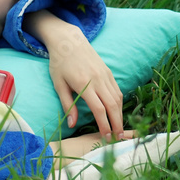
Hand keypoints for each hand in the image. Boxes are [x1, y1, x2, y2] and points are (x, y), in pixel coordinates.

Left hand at [25, 11, 124, 138]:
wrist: (69, 40)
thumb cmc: (60, 64)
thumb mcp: (59, 85)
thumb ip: (68, 105)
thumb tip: (72, 125)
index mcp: (84, 83)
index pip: (98, 108)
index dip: (104, 124)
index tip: (106, 137)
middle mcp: (98, 79)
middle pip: (112, 105)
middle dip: (117, 123)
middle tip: (118, 138)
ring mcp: (105, 75)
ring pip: (118, 98)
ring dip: (120, 115)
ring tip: (119, 129)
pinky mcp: (108, 72)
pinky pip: (117, 90)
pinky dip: (119, 104)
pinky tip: (118, 113)